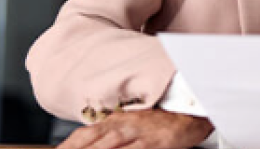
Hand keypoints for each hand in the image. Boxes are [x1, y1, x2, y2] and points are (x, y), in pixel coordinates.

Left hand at [59, 108, 212, 148]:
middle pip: (90, 142)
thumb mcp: (133, 123)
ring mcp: (137, 134)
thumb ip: (111, 135)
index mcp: (115, 120)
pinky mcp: (152, 143)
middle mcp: (123, 125)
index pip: (83, 136)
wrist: (193, 113)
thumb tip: (90, 144)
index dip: (66, 146)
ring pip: (106, 146)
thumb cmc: (163, 121)